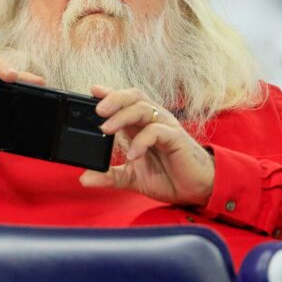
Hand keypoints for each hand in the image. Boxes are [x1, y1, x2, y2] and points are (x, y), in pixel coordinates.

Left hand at [79, 85, 214, 205]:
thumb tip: (84, 178)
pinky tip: (132, 154)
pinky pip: (156, 131)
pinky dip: (141, 141)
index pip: (124, 102)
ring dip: (121, 116)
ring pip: (142, 108)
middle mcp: (152, 121)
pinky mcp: (176, 139)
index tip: (91, 91)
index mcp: (140, 125)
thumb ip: (109, 176)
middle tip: (97, 110)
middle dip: (114, 98)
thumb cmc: (168, 177)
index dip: (109, 93)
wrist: (196, 190)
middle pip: (133, 96)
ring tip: (106, 129)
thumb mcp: (132, 177)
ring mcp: (165, 127)